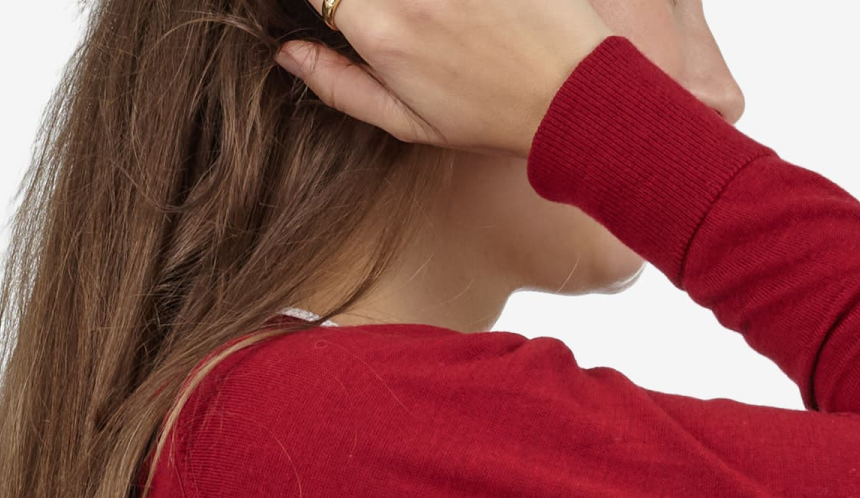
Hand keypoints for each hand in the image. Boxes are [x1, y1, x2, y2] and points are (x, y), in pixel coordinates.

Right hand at [275, 0, 610, 155]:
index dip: (319, 0)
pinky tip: (458, 12)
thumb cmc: (490, 115)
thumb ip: (340, 86)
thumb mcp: (409, 123)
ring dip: (404, 5)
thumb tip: (287, 54)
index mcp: (380, 30)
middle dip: (354, 1)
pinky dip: (450, 0)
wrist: (572, 92)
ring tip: (435, 24)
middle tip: (395, 26)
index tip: (333, 11)